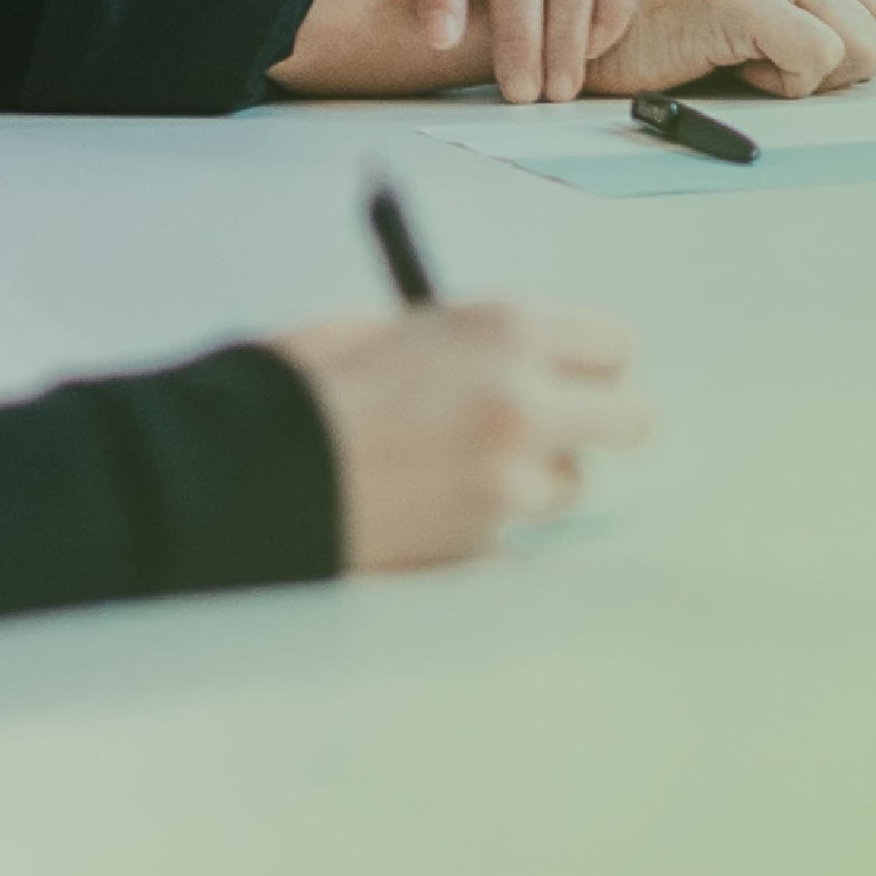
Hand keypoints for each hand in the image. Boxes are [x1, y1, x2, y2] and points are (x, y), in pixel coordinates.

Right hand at [270, 298, 651, 565]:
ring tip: (456, 471)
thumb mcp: (388, 329)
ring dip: (531, 479)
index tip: (574, 371)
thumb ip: (463, 344)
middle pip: (632, 420)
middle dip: (597, 422)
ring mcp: (509, 483)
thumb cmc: (302, 391)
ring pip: (570, 485)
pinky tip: (428, 511)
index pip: (614, 343)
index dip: (591, 361)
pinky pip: (510, 538)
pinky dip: (482, 529)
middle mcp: (524, 402)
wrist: (243, 475)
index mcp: (504, 329)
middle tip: (553, 426)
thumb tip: (510, 364)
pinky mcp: (481, 546)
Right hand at [588, 0, 875, 98]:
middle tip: (782, 69)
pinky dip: (780, 85)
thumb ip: (823, 18)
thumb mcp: (765, 17)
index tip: (807, 61)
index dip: (867, 56)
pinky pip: (815, 61)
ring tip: (749, 61)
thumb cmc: (675, 36)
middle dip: (850, 73)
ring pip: (865, 48)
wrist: (589, 34)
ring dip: (811, 79)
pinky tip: (732, 65)